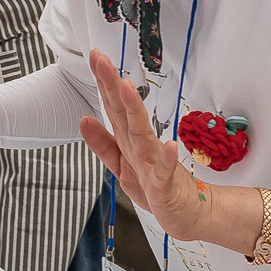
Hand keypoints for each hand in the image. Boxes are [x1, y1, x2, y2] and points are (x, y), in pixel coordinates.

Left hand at [79, 47, 208, 245]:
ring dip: (135, 111)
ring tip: (128, 87)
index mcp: (128, 142)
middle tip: (103, 60)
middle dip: (112, 86)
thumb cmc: (155, 187)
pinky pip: (163, 172)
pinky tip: (169, 144)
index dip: (103, 83)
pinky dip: (166, 159)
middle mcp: (141, 147)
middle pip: (124, 113)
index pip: (113, 107)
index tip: (95, 56)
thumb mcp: (121, 166)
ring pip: (141, 135)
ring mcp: (153, 164)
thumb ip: (103, 144)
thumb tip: (84, 119)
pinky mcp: (165, 186)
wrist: (186, 214)